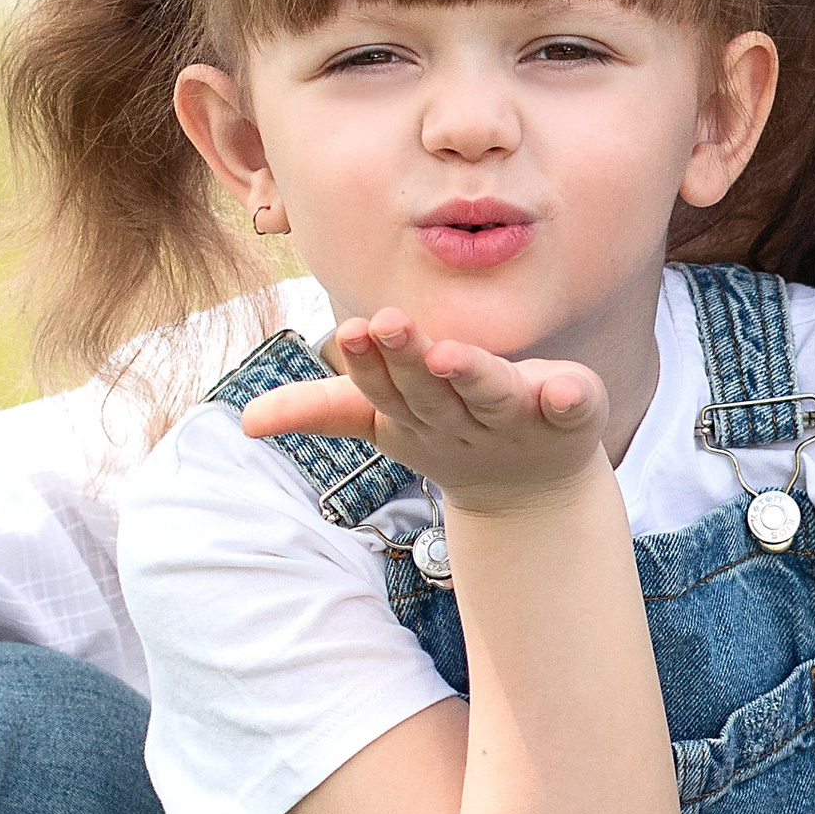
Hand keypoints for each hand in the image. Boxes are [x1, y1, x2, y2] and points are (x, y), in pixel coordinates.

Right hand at [244, 310, 609, 513]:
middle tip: (388, 322)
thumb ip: (323, 409)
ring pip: (490, 397)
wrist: (530, 491)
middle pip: (432, 390)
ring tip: (452, 355)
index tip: (352, 332)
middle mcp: (463, 420)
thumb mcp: (385, 419)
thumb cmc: (447, 430)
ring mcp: (517, 419)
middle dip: (409, 360)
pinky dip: (569, 398)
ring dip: (472, 378)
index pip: (385, 390)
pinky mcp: (570, 417)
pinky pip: (571, 408)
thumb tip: (243, 422)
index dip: (369, 365)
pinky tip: (565, 386)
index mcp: (415, 415)